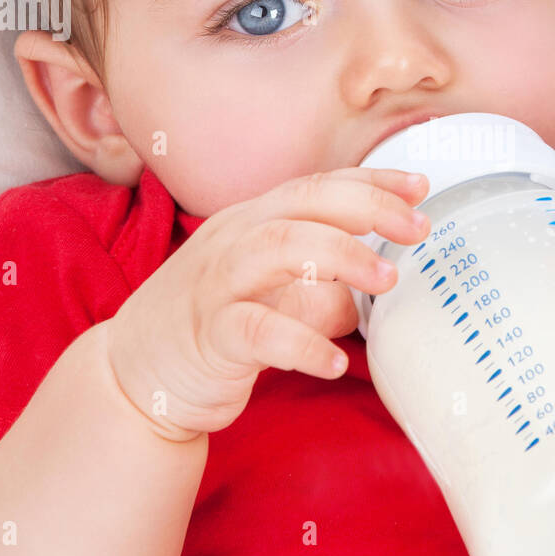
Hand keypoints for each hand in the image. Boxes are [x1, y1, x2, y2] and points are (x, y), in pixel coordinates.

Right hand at [106, 167, 431, 438]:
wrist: (133, 374)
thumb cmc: (212, 325)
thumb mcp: (278, 295)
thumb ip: (327, 286)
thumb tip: (385, 282)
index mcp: (254, 221)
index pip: (319, 186)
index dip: (372, 181)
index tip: (420, 186)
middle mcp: (235, 239)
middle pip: (305, 203)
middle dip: (368, 208)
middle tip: (419, 229)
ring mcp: (217, 282)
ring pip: (279, 246)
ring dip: (341, 257)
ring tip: (387, 281)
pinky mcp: (206, 334)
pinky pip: (255, 330)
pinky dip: (300, 342)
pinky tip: (334, 361)